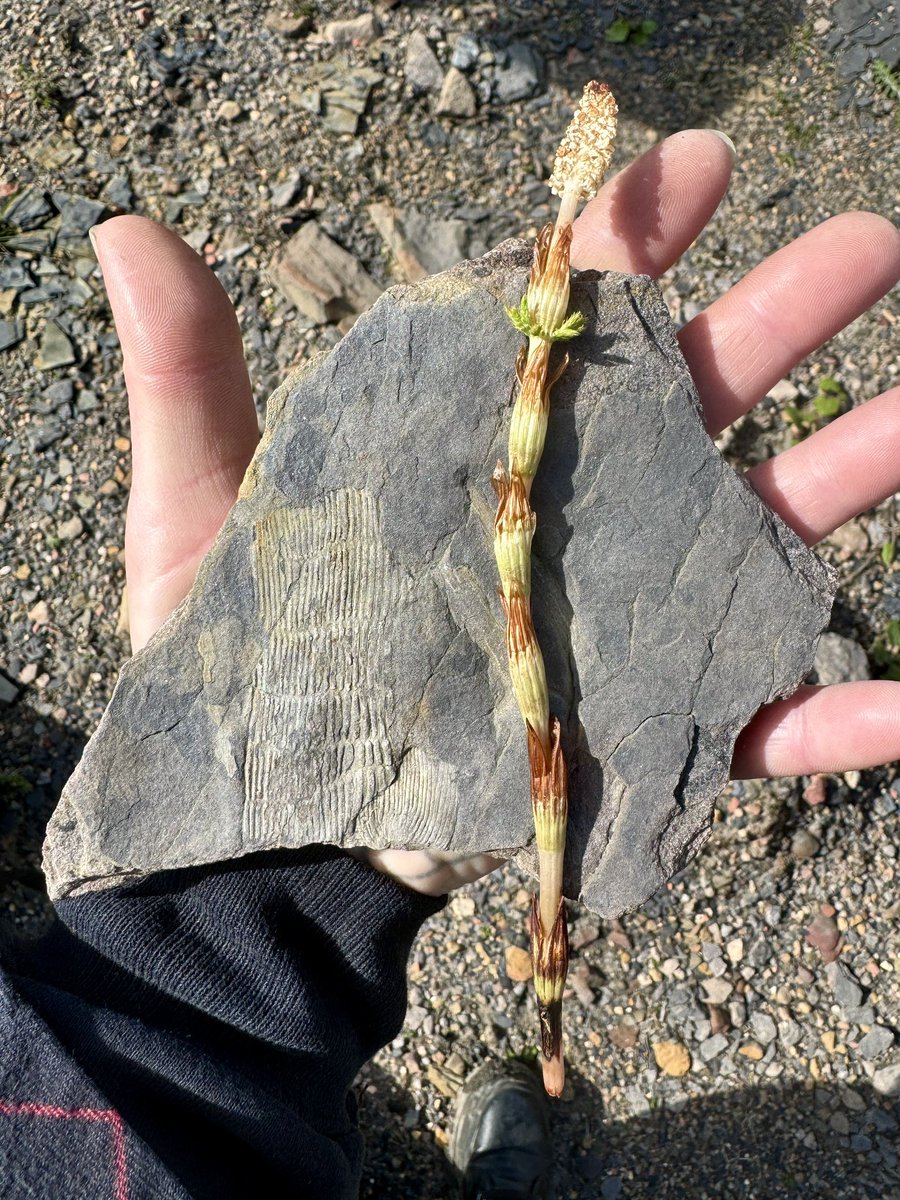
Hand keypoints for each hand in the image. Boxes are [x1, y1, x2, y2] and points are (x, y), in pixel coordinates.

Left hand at [91, 129, 899, 894]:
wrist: (270, 834)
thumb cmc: (241, 671)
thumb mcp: (200, 515)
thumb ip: (190, 383)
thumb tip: (127, 234)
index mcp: (483, 451)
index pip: (570, 323)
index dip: (633, 240)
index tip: (693, 165)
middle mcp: (571, 523)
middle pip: (692, 409)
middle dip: (782, 322)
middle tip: (871, 248)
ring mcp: (619, 627)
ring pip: (754, 543)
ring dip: (847, 481)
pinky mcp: (640, 738)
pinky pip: (757, 726)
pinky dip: (838, 717)